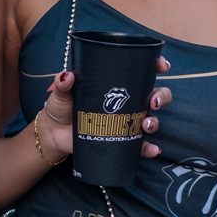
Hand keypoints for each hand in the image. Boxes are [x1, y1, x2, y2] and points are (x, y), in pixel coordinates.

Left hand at [36, 57, 173, 161]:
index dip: (156, 66)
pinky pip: (140, 146)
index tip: (162, 66)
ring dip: (154, 122)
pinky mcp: (121, 141)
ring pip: (151, 119)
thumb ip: (63, 83)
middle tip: (153, 101)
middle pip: (155, 95)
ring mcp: (126, 122)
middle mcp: (127, 102)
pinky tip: (152, 150)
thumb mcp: (61, 92)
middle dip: (161, 96)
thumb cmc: (61, 107)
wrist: (54, 134)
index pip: (142, 72)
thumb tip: (68, 76)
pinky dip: (148, 148)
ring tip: (146, 125)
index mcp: (116, 84)